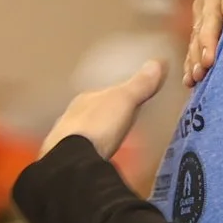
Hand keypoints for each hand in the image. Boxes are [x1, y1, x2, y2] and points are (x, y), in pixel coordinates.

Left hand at [41, 60, 168, 159]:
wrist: (71, 161)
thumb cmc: (99, 125)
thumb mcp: (125, 101)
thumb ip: (140, 85)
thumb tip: (158, 62)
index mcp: (85, 99)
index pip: (103, 93)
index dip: (116, 96)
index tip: (129, 101)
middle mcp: (71, 115)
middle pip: (93, 113)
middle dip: (105, 117)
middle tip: (122, 124)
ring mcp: (64, 139)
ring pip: (84, 133)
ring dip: (97, 136)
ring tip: (112, 144)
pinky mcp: (64, 161)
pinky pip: (82, 153)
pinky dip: (91, 153)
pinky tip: (99, 160)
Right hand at [182, 0, 222, 85]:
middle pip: (210, 16)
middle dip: (209, 39)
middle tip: (210, 61)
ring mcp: (204, 5)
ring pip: (199, 32)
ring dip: (197, 54)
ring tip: (198, 76)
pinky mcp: (201, 18)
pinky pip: (196, 40)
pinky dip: (192, 60)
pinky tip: (191, 80)